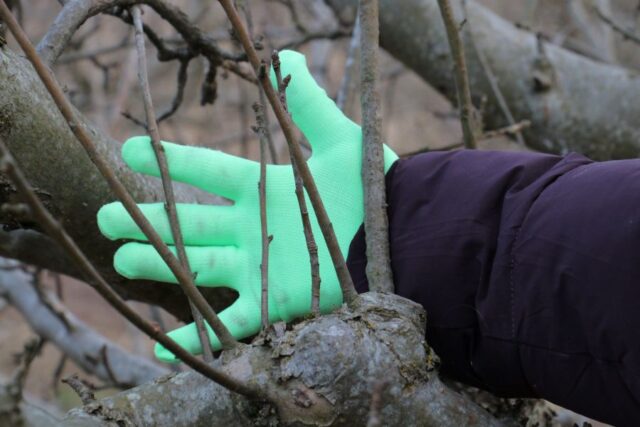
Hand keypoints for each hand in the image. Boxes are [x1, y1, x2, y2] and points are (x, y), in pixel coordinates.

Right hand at [97, 50, 397, 361]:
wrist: (402, 236)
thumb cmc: (371, 188)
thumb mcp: (337, 139)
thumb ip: (307, 102)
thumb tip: (286, 55)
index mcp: (264, 188)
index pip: (208, 172)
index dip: (171, 160)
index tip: (131, 149)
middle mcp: (254, 228)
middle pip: (191, 223)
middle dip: (149, 221)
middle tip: (106, 217)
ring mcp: (260, 266)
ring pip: (197, 266)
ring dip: (158, 265)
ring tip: (119, 260)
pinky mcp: (273, 301)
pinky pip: (230, 321)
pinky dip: (200, 336)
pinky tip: (164, 347)